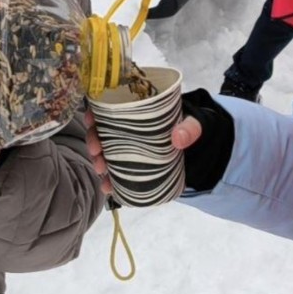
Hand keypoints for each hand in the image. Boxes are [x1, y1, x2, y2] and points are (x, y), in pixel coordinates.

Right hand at [83, 111, 203, 194]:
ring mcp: (130, 146)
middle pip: (103, 130)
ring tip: (101, 170)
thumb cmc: (193, 127)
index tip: (90, 120)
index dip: (96, 112)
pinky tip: (107, 187)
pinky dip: (110, 179)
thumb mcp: (196, 123)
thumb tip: (178, 139)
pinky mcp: (135, 164)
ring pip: (106, 151)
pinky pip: (117, 171)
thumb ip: (190, 128)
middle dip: (94, 140)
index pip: (111, 106)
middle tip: (96, 151)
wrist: (202, 147)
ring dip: (99, 160)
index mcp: (140, 110)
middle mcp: (130, 127)